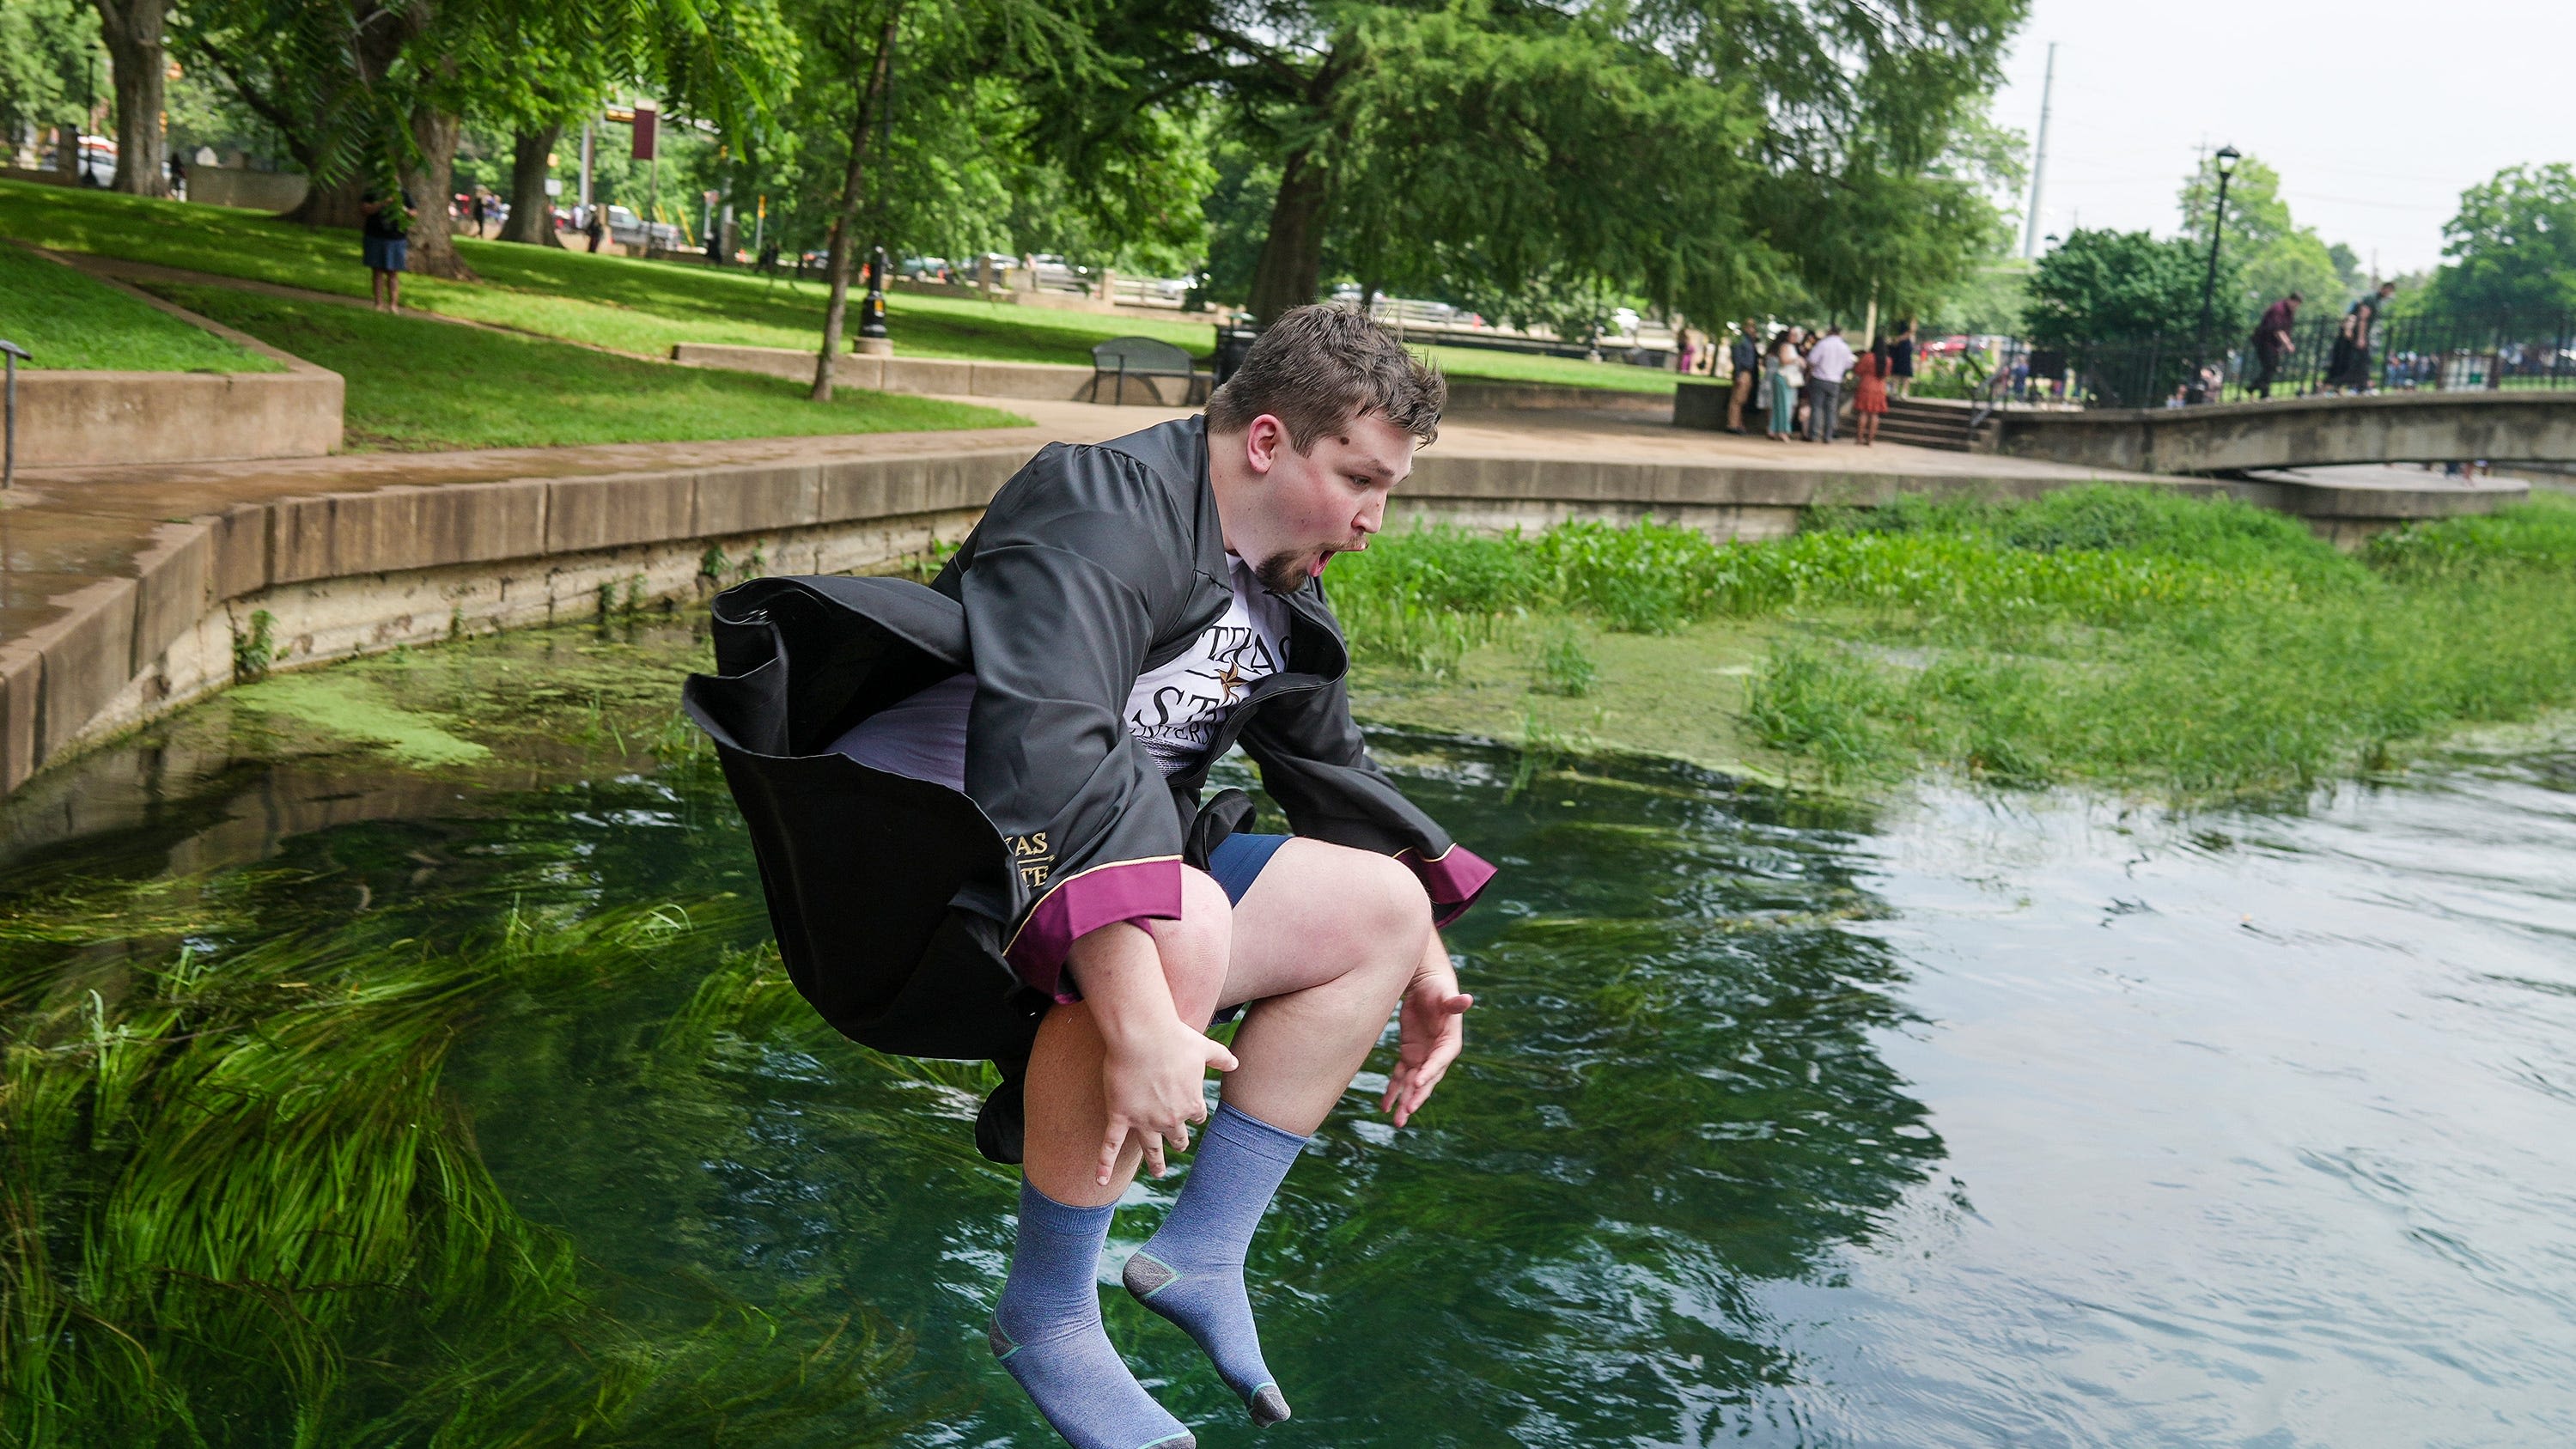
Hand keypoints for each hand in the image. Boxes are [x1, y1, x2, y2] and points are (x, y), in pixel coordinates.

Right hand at [1097, 1012, 1237, 1184]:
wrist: (1144, 1036)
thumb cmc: (1175, 1039)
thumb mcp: (1205, 1047)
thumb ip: (1221, 1058)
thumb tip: (1236, 1063)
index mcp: (1191, 1104)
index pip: (1197, 1116)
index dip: (1194, 1112)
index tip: (1190, 1108)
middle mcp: (1170, 1118)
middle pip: (1177, 1137)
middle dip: (1179, 1141)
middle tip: (1178, 1145)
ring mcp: (1144, 1121)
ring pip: (1151, 1148)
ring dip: (1156, 1161)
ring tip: (1158, 1171)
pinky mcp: (1120, 1116)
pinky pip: (1111, 1146)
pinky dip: (1105, 1165)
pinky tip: (1101, 1181)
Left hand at [1381, 961, 1472, 1127]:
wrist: (1426, 985)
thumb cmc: (1438, 988)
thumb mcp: (1444, 994)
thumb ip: (1453, 1002)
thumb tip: (1467, 999)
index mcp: (1449, 1043)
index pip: (1439, 1060)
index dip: (1429, 1071)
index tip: (1417, 1082)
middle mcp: (1437, 1055)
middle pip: (1427, 1079)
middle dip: (1417, 1096)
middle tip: (1407, 1112)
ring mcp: (1422, 1057)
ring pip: (1412, 1083)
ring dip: (1404, 1101)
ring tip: (1397, 1121)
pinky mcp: (1409, 1055)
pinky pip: (1399, 1077)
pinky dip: (1392, 1091)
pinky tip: (1384, 1107)